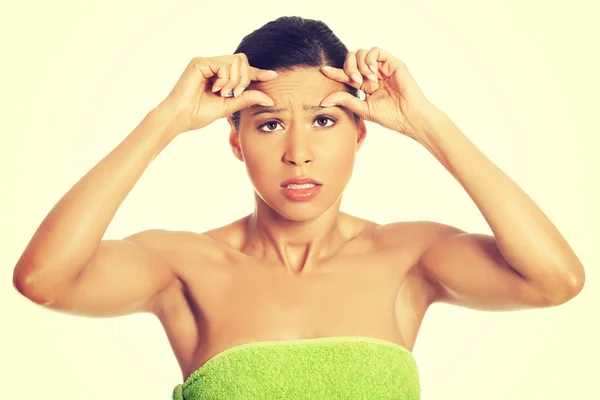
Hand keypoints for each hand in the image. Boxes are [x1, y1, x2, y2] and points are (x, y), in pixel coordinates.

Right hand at [157, 54, 278, 133]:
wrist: (181, 118)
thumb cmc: (200, 114)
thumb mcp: (229, 105)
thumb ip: (247, 98)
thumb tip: (270, 99)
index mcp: (219, 75)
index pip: (243, 68)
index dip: (258, 72)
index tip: (273, 76)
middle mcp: (213, 65)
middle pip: (242, 61)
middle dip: (244, 78)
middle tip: (233, 93)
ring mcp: (206, 62)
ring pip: (236, 61)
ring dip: (234, 81)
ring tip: (222, 93)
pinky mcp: (200, 62)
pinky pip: (224, 65)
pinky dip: (225, 79)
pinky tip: (215, 89)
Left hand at [319, 47, 437, 140]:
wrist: (408, 116)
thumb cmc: (389, 116)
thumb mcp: (362, 109)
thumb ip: (344, 101)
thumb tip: (323, 100)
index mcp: (365, 85)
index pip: (346, 75)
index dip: (335, 72)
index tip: (324, 71)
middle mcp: (373, 74)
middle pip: (352, 59)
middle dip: (349, 68)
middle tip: (355, 81)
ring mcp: (382, 68)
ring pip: (362, 53)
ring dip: (360, 65)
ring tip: (367, 79)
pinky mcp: (392, 63)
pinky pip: (375, 51)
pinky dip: (370, 60)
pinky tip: (373, 73)